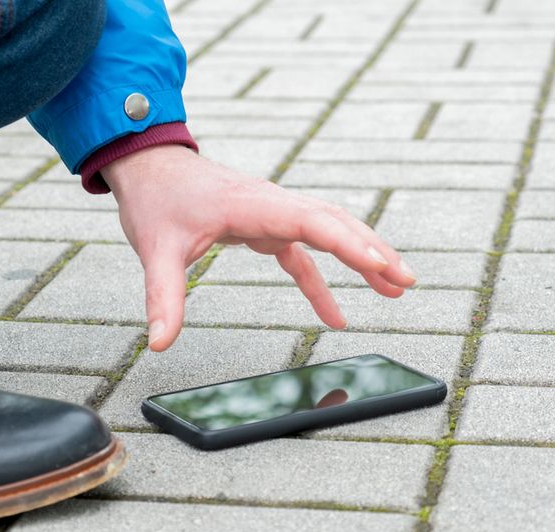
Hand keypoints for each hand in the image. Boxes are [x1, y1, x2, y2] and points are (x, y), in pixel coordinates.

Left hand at [101, 145, 415, 351]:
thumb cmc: (155, 199)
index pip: (311, 221)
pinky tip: (333, 313)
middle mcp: (270, 204)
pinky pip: (302, 252)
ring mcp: (270, 212)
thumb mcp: (156, 249)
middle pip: (334, 222)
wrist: (148, 164)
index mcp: (251, 205)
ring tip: (394, 288)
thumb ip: (163, 297)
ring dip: (360, 257)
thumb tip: (159, 343)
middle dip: (372, 250)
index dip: (347, 242)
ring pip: (328, 231)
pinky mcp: (263, 224)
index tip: (379, 263)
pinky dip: (321, 280)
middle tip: (406, 281)